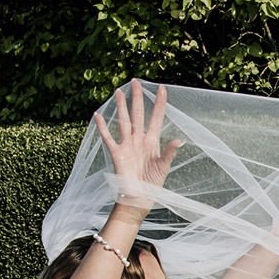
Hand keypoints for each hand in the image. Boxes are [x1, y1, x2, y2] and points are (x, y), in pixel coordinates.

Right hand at [94, 80, 182, 210]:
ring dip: (121, 107)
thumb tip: (180, 140)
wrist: (139, 197)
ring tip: (119, 92)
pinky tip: (98, 115)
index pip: (156, 118)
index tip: (162, 89)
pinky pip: (108, 138)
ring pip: (123, 121)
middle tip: (136, 81)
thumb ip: (169, 153)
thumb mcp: (163, 167)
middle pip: (137, 115)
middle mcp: (139, 140)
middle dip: (137, 98)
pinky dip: (102, 127)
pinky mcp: (116, 153)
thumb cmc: (153, 184)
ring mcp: (127, 145)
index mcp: (152, 141)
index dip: (159, 104)